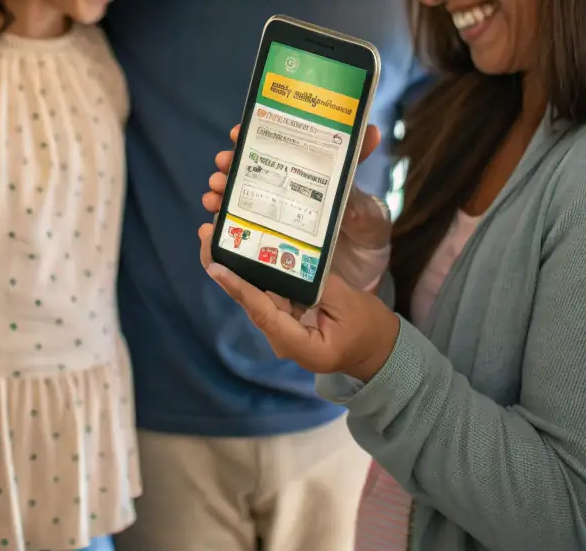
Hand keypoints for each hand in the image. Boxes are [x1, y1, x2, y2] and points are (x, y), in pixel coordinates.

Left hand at [198, 222, 401, 381]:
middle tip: (207, 235)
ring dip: (237, 266)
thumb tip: (292, 261)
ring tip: (217, 233)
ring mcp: (282, 329)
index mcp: (299, 344)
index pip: (263, 313)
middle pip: (250, 303)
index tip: (216, 267)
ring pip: (255, 297)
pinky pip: (267, 295)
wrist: (379, 351)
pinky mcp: (286, 318)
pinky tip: (245, 245)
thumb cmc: (369, 330)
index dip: (239, 288)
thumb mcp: (349, 304)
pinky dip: (256, 272)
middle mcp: (282, 339)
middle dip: (226, 270)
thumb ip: (320, 285)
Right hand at [202, 123, 385, 247]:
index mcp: (310, 178)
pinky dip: (220, 226)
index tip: (237, 132)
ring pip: (238, 199)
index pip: (279, 148)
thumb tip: (373, 133)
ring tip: (213, 195)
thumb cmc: (367, 242)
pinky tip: (211, 226)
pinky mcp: (265, 247)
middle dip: (231, 164)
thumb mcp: (371, 212)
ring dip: (221, 192)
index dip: (256, 135)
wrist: (361, 290)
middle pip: (252, 171)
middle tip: (222, 165)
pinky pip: (237, 233)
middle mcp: (287, 195)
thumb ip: (365, 185)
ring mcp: (273, 221)